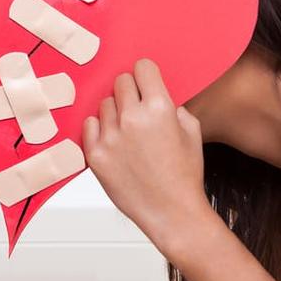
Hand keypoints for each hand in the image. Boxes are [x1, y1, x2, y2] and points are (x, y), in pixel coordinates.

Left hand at [84, 59, 213, 248]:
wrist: (171, 212)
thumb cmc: (184, 174)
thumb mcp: (192, 131)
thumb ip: (172, 105)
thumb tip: (152, 92)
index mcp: (160, 108)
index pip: (142, 67)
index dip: (145, 74)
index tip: (145, 81)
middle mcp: (133, 118)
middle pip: (121, 82)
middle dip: (130, 91)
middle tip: (137, 109)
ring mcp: (111, 137)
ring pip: (104, 104)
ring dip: (115, 112)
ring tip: (128, 133)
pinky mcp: (95, 154)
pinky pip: (89, 125)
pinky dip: (99, 130)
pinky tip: (114, 142)